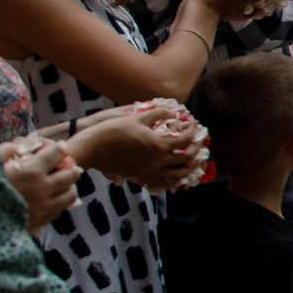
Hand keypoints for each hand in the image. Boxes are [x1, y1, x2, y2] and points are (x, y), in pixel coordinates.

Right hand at [0, 136, 80, 232]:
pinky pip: (58, 211)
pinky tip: (53, 199)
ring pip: (70, 195)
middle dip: (71, 168)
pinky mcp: (40, 221)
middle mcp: (42, 189)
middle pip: (70, 175)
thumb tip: (20, 146)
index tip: (59, 147)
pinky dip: (60, 203)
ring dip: (70, 187)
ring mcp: (43, 207)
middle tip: (69, 166)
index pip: (56, 153)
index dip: (58, 148)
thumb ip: (7, 150)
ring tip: (66, 184)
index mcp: (31, 171)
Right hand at [70, 102, 209, 191]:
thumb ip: (158, 113)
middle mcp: (158, 161)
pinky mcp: (140, 175)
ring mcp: (149, 171)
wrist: (93, 148)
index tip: (193, 123)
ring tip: (191, 157)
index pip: (185, 139)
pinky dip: (173, 177)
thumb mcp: (137, 117)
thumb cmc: (113, 130)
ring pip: (178, 174)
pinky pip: (163, 181)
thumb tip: (173, 111)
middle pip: (187, 159)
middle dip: (197, 148)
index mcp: (159, 145)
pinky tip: (174, 170)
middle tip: (198, 139)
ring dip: (189, 165)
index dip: (193, 130)